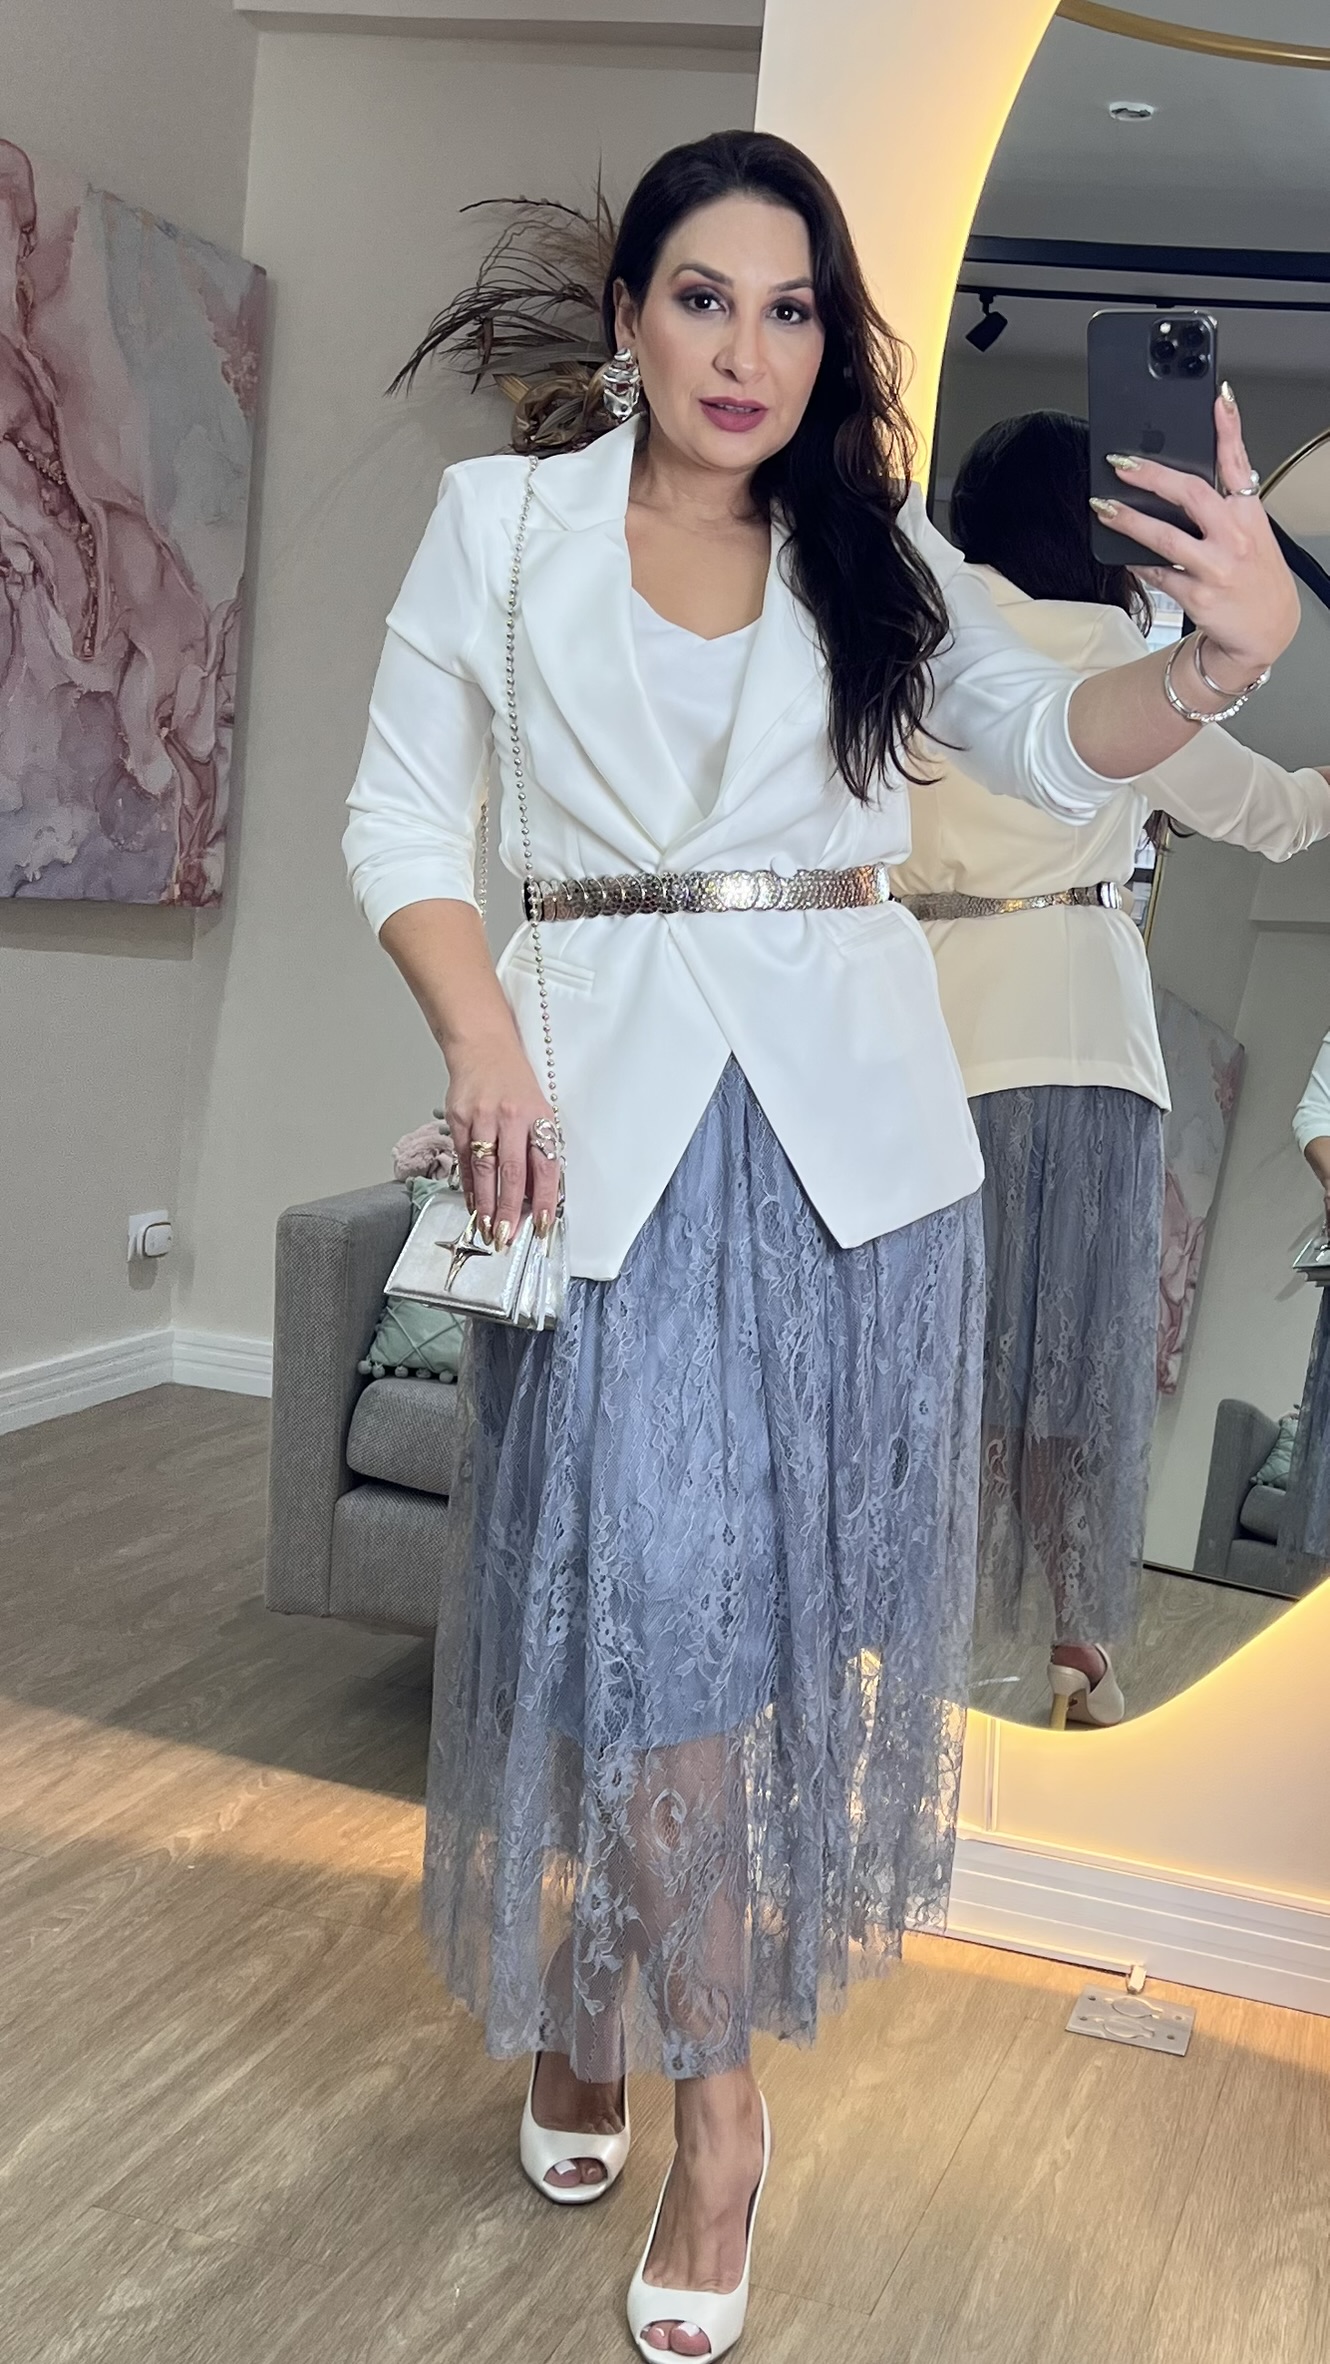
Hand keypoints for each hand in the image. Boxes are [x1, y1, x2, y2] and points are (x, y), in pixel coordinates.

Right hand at [444, 1031, 561, 1249]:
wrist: (483, 1047)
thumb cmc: (514, 1081)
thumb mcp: (538, 1109)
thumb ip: (538, 1147)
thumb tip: (538, 1192)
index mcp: (538, 1116)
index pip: (545, 1165)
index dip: (545, 1198)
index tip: (544, 1224)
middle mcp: (511, 1117)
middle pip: (511, 1172)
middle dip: (510, 1210)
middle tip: (507, 1237)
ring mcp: (482, 1118)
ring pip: (483, 1170)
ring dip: (486, 1204)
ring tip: (488, 1228)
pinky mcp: (458, 1118)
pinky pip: (463, 1159)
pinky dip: (468, 1185)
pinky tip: (472, 1203)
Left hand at [1095, 391, 1300, 684]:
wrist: (1265, 632)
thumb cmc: (1255, 578)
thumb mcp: (1254, 533)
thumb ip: (1228, 502)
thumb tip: (1185, 477)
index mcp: (1249, 515)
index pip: (1239, 463)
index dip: (1229, 428)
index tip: (1218, 399)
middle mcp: (1235, 537)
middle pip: (1190, 493)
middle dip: (1151, 475)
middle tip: (1121, 463)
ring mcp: (1215, 567)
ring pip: (1164, 536)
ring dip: (1128, 520)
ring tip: (1102, 506)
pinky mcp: (1197, 596)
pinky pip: (1157, 573)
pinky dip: (1137, 561)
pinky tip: (1123, 553)